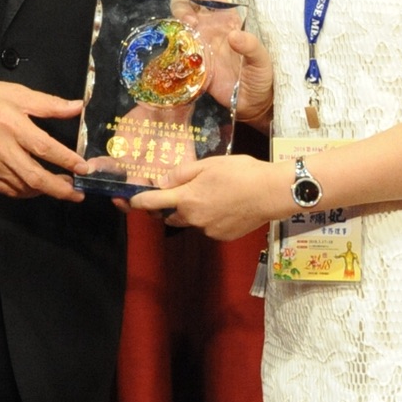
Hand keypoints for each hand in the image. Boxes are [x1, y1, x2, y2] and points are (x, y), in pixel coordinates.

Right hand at [0, 79, 85, 199]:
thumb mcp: (17, 93)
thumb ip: (49, 104)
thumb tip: (77, 107)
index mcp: (12, 125)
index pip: (45, 149)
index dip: (67, 160)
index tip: (84, 168)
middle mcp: (1, 149)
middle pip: (35, 177)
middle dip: (60, 189)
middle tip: (78, 193)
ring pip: (22, 188)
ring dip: (44, 191)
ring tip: (60, 188)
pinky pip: (7, 190)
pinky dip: (25, 191)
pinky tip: (35, 186)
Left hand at [131, 153, 290, 240]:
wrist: (272, 193)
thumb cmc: (241, 172)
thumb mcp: (208, 164)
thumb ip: (181, 174)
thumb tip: (160, 182)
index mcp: (186, 199)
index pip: (152, 203)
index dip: (137, 201)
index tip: (129, 200)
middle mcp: (193, 219)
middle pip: (169, 216)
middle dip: (167, 207)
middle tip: (174, 194)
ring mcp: (208, 230)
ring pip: (190, 222)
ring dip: (190, 212)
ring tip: (209, 195)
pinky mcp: (222, 236)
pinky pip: (207, 227)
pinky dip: (210, 218)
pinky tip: (225, 205)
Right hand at [188, 0, 271, 124]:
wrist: (254, 104)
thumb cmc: (262, 77)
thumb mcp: (262, 60)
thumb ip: (251, 46)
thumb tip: (234, 35)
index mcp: (228, 20)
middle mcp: (210, 29)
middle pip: (188, 6)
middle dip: (182, 5)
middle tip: (189, 20)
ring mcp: (200, 47)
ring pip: (179, 26)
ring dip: (176, 24)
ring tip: (183, 34)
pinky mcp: (192, 65)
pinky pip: (177, 52)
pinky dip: (173, 49)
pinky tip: (177, 54)